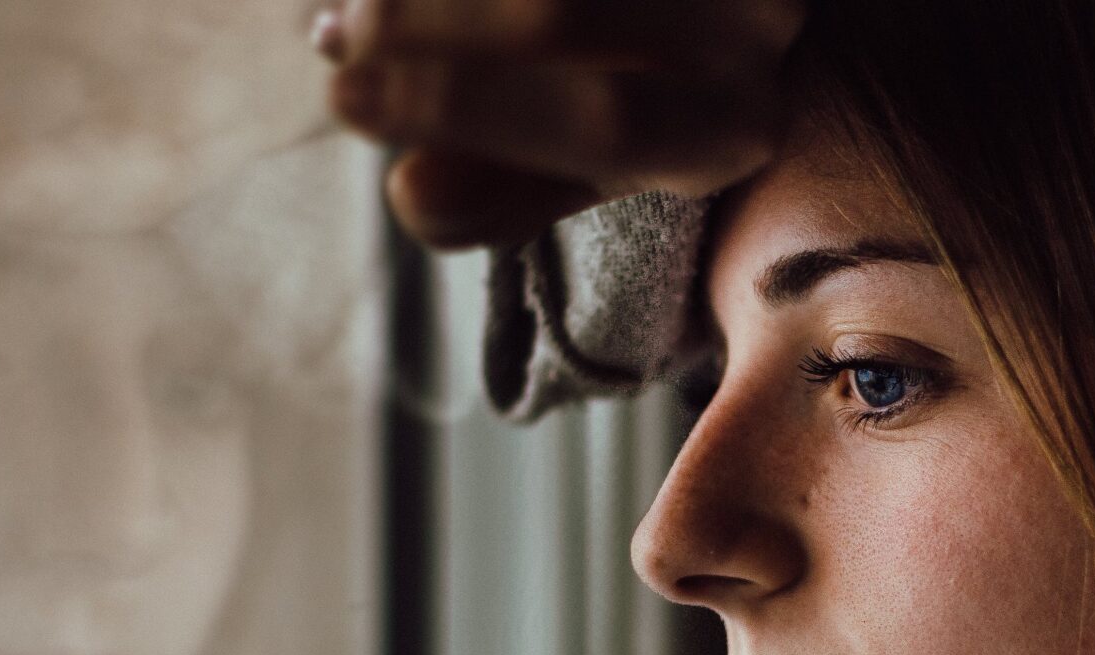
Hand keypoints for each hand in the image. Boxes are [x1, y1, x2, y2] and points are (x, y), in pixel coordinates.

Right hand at [315, 0, 802, 247]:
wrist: (706, 13)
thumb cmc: (626, 89)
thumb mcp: (573, 161)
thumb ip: (495, 196)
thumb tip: (411, 189)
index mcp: (725, 130)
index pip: (601, 124)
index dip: (459, 110)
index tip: (345, 98)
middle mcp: (755, 26)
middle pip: (561, 13)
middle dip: (426, 23)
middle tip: (338, 35)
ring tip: (358, 5)